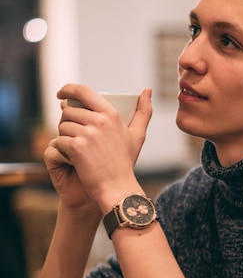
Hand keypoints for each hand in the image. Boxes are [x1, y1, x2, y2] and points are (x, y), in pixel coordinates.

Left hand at [53, 85, 152, 212]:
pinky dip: (62, 150)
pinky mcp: (76, 147)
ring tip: (77, 150)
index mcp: (111, 114)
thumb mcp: (137, 135)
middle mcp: (99, 121)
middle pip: (69, 111)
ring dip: (65, 137)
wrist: (118, 188)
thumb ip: (144, 111)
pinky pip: (59, 141)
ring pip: (62, 126)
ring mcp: (87, 133)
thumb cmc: (125, 163)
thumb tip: (148, 90)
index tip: (62, 95)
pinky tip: (73, 159)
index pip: (83, 91)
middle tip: (75, 137)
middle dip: (67, 123)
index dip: (68, 89)